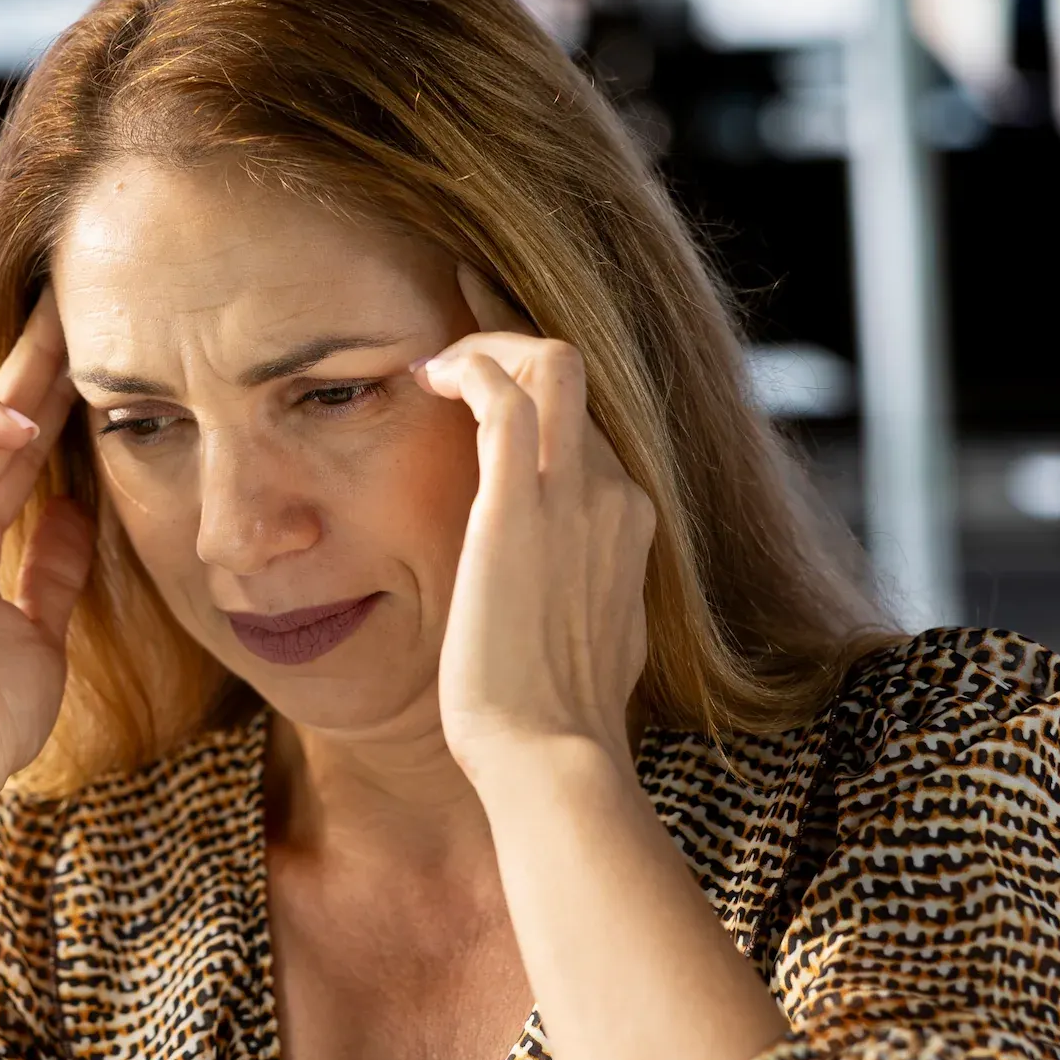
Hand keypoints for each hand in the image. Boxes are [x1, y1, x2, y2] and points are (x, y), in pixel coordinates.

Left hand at [417, 267, 653, 778]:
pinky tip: (430, 377)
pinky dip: (471, 366)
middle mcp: (616, 495)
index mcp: (629, 525)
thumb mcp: (583, 640)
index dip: (541, 376)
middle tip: (458, 303)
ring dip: (492, 340)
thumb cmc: (551, 721)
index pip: (589, 420)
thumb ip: (579, 595)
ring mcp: (576, 496)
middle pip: (576, 375)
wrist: (549, 755)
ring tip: (436, 360)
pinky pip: (506, 396)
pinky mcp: (519, 507)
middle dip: (514, 332)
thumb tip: (560, 594)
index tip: (492, 353)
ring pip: (553, 363)